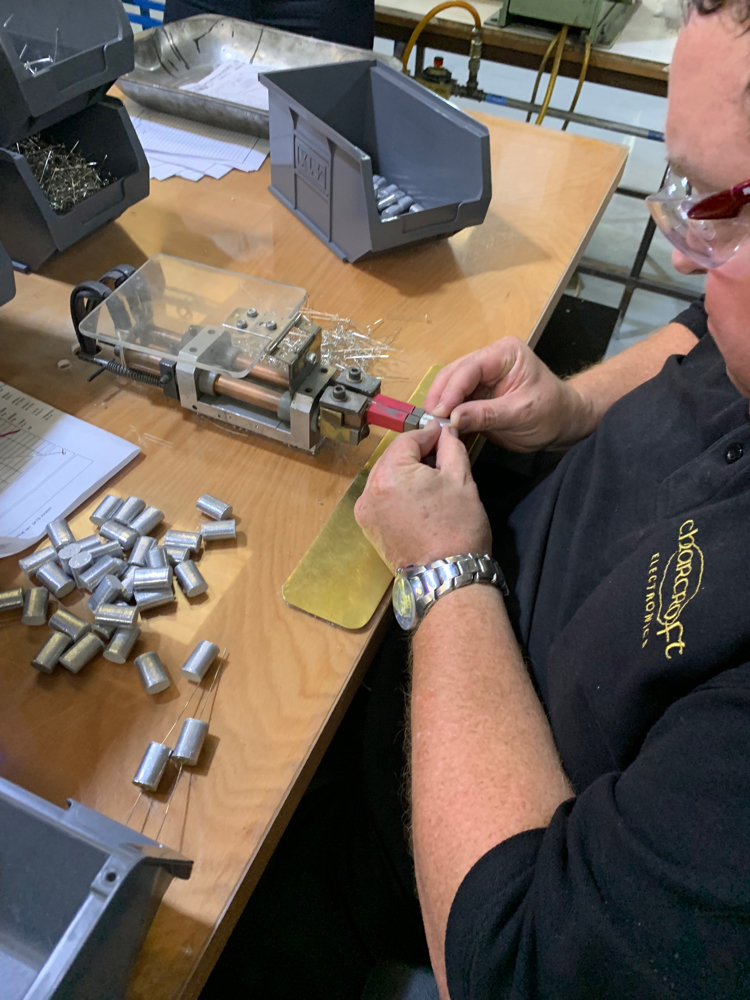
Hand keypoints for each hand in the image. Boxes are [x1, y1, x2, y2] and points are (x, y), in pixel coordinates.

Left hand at [354, 421, 490, 571]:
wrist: (447, 576)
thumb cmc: (457, 528)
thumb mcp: (461, 479)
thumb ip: (451, 447)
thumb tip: (445, 434)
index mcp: (389, 474)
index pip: (407, 440)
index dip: (428, 434)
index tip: (443, 434)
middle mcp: (369, 490)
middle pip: (393, 457)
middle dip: (416, 454)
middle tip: (441, 455)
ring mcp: (366, 511)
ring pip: (387, 476)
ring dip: (407, 472)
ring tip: (432, 479)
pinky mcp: (369, 526)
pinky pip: (383, 497)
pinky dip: (398, 491)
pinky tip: (419, 498)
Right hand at [422, 337, 594, 451]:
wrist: (564, 424)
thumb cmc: (552, 412)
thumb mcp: (521, 413)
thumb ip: (487, 415)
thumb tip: (453, 418)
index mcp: (504, 353)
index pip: (469, 368)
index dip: (452, 390)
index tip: (440, 412)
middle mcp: (489, 360)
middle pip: (454, 374)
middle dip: (440, 397)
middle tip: (430, 420)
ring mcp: (481, 377)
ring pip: (449, 387)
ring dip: (440, 406)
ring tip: (432, 425)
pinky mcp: (476, 395)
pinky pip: (455, 402)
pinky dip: (446, 414)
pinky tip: (440, 427)